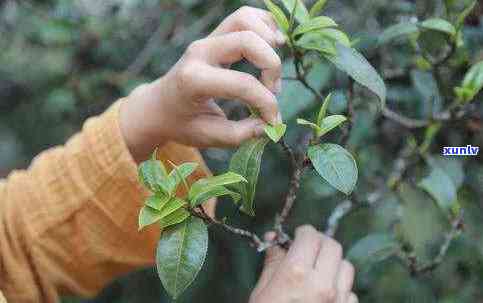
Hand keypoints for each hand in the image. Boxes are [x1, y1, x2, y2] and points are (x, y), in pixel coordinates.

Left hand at [120, 6, 284, 161]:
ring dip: (269, 39)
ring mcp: (207, 39)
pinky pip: (244, 17)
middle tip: (272, 90)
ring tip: (273, 67)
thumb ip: (241, 133)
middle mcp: (200, 52)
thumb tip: (270, 124)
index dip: (267, 104)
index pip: (243, 84)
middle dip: (271, 66)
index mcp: (194, 80)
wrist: (158, 107)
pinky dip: (264, 25)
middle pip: (248, 40)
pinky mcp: (215, 35)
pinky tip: (273, 46)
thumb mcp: (209, 137)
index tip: (273, 122)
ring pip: (245, 19)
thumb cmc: (182, 123)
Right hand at [249, 226, 357, 302]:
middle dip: (320, 243)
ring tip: (319, 272)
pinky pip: (350, 292)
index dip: (304, 232)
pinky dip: (340, 289)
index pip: (310, 236)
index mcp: (297, 273)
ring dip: (333, 264)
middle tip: (309, 249)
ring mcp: (338, 301)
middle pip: (333, 246)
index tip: (299, 235)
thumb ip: (273, 261)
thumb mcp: (262, 291)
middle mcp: (322, 284)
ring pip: (346, 267)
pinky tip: (326, 296)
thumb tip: (274, 239)